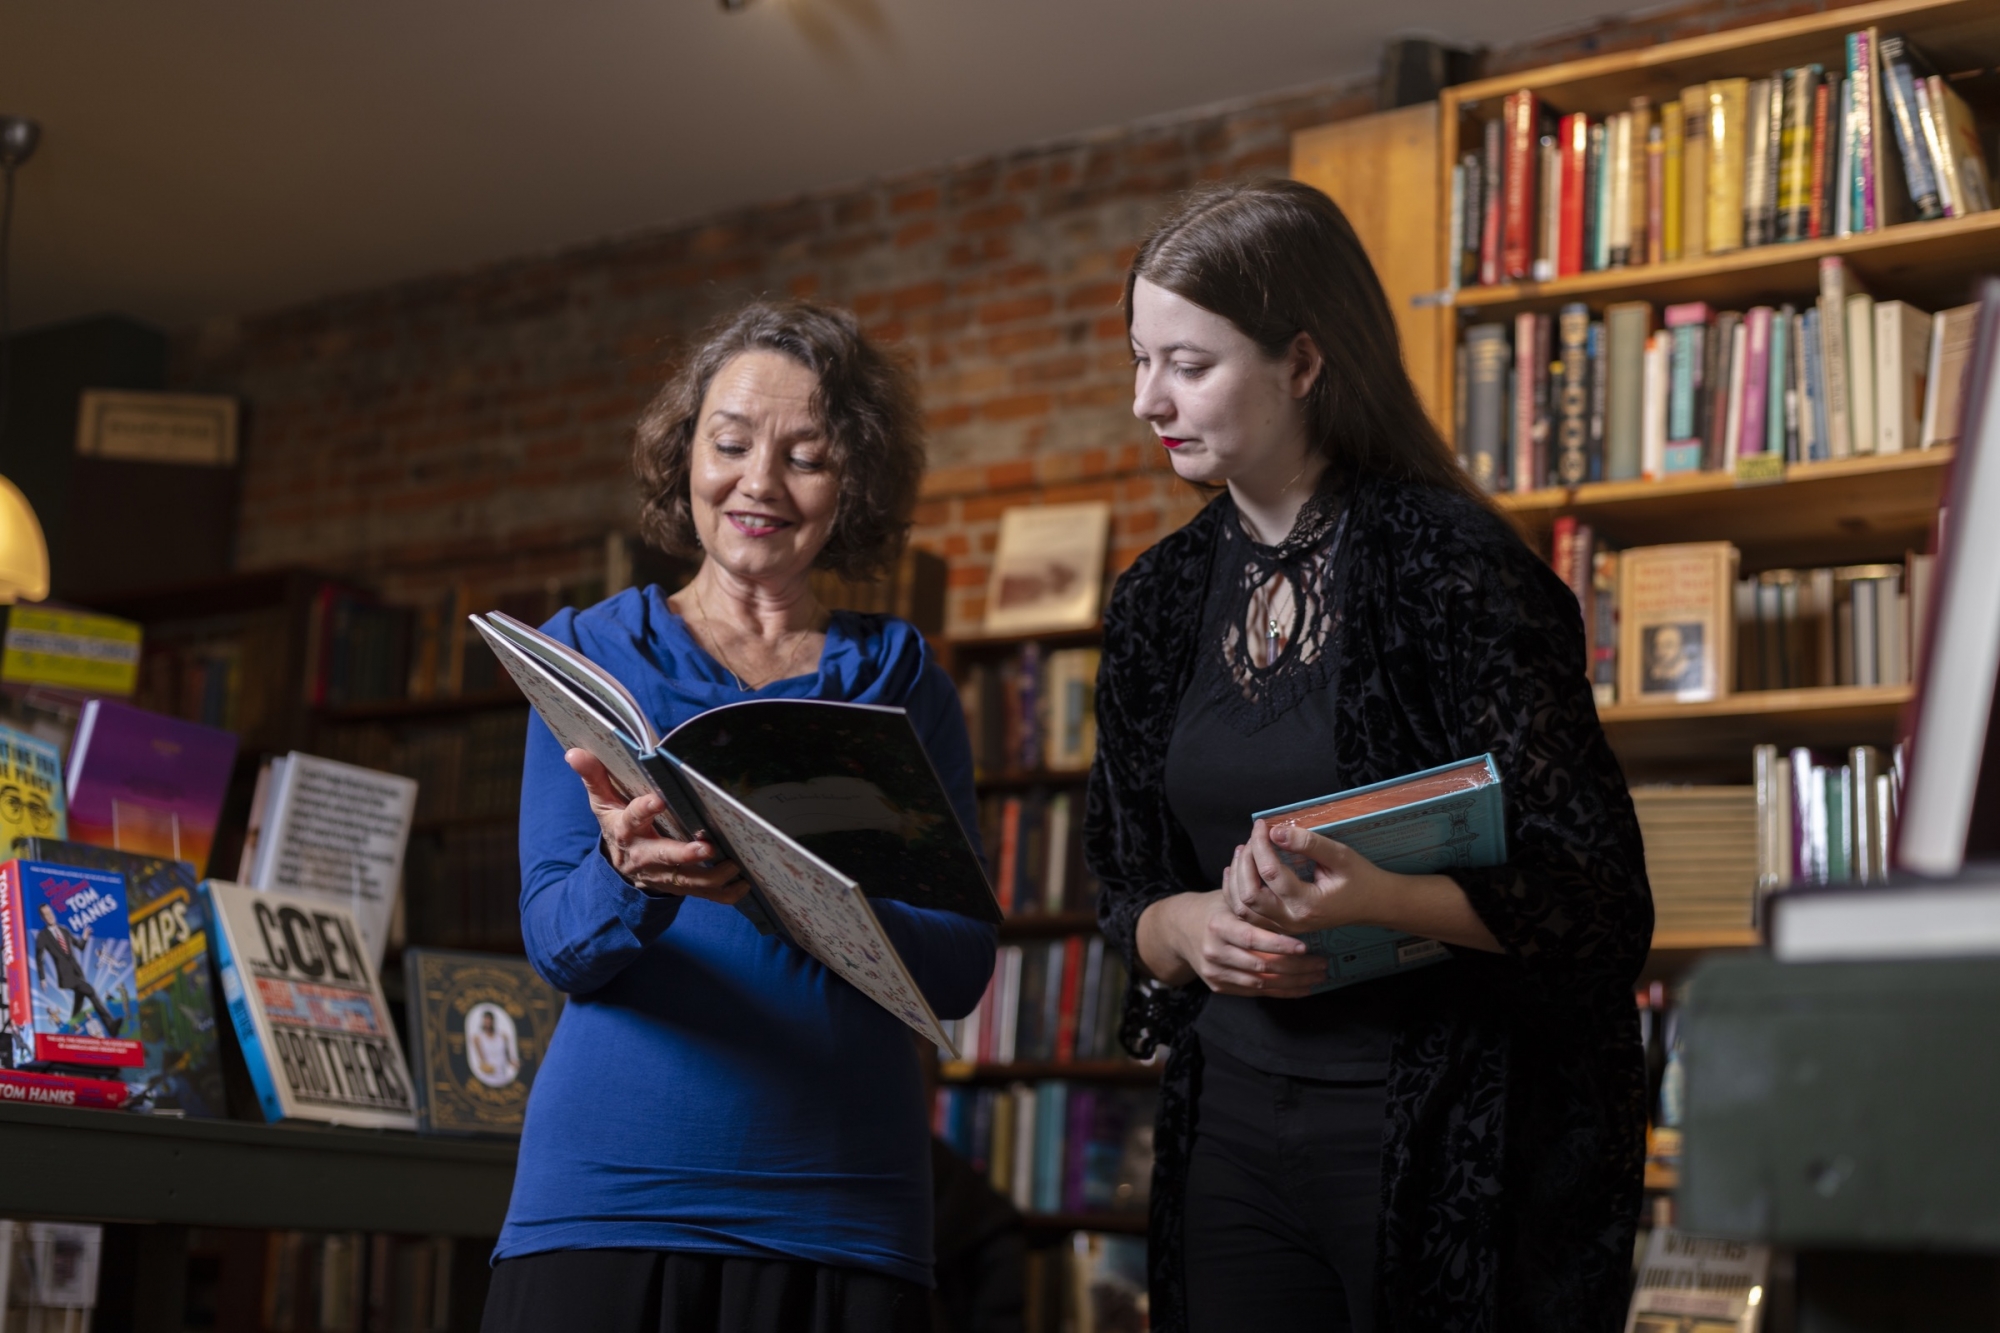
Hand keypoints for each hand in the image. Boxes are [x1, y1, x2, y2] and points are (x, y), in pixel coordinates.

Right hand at [565, 749, 747, 902]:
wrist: (620, 865)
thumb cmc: (616, 823)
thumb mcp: (602, 802)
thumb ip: (594, 777)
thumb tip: (574, 752)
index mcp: (625, 831)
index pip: (632, 818)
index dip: (644, 809)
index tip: (659, 799)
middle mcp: (643, 855)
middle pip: (663, 856)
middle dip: (684, 854)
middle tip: (706, 847)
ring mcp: (661, 875)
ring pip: (686, 880)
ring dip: (711, 875)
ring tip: (734, 864)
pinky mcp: (678, 886)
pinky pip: (702, 894)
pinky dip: (723, 893)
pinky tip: (743, 884)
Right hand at [1136, 890, 1326, 998]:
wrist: (1181, 930)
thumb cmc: (1216, 909)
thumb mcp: (1230, 898)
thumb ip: (1255, 896)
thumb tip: (1288, 878)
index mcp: (1218, 926)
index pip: (1252, 938)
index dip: (1279, 944)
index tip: (1305, 946)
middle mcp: (1214, 952)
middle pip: (1261, 965)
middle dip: (1296, 967)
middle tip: (1322, 963)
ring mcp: (1215, 972)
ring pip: (1262, 983)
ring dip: (1294, 982)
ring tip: (1318, 975)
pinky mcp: (1219, 987)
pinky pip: (1256, 993)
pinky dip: (1282, 992)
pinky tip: (1303, 987)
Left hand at [1222, 819, 1391, 936]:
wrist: (1373, 905)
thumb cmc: (1360, 878)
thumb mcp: (1340, 855)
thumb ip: (1308, 843)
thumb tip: (1276, 832)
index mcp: (1307, 903)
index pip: (1270, 872)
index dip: (1260, 844)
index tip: (1261, 825)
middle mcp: (1292, 921)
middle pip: (1248, 894)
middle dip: (1244, 861)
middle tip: (1252, 838)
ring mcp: (1284, 928)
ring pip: (1242, 907)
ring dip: (1236, 877)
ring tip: (1244, 851)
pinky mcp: (1280, 927)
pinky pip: (1247, 915)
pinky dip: (1236, 892)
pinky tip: (1238, 872)